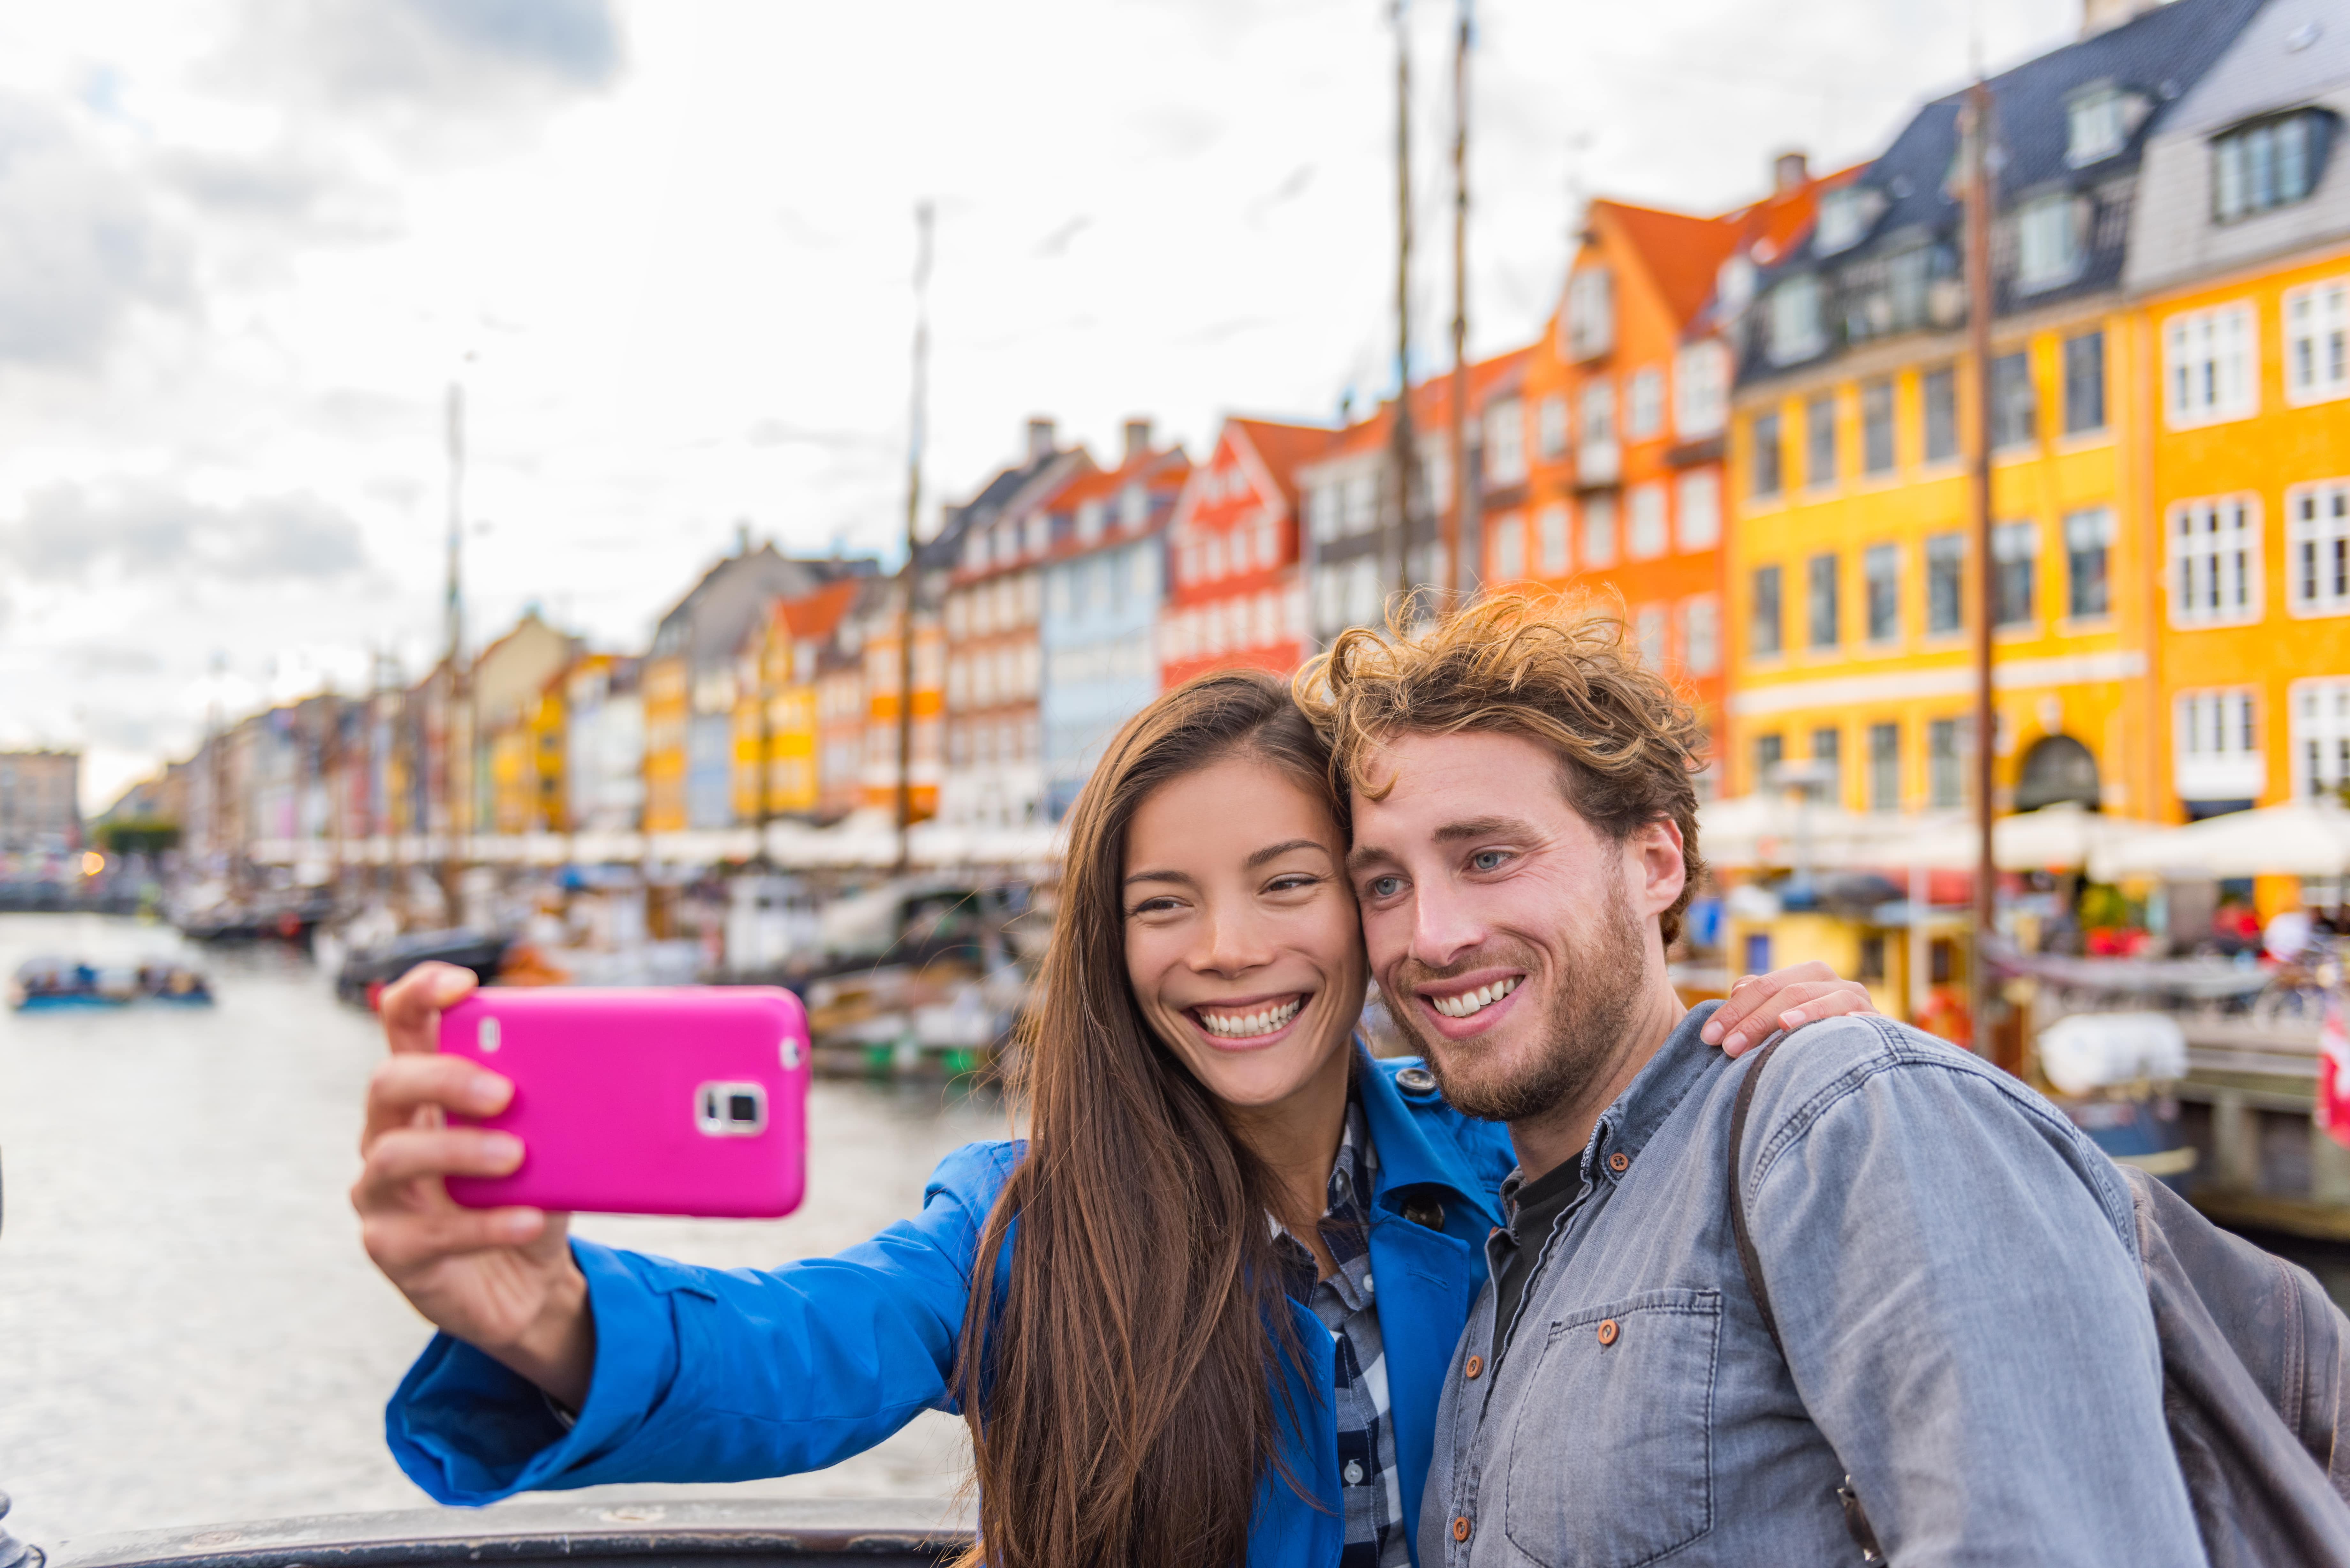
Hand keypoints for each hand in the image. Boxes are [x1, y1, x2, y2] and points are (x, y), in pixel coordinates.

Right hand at [352, 962, 594, 1408]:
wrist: (530, 1285)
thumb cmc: (533, 1195)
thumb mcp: (553, 1143)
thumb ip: (560, 1104)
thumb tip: (617, 1064)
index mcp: (425, 1094)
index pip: (404, 1027)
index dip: (420, 994)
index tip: (460, 982)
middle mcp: (389, 1135)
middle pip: (389, 1083)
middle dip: (445, 1078)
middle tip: (505, 1092)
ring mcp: (383, 1195)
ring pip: (395, 1157)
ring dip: (460, 1150)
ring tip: (517, 1156)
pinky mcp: (395, 1251)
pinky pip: (430, 1234)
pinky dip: (486, 1223)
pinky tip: (529, 1217)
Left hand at [1701, 961, 1878, 1057]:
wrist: (1867, 1052)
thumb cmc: (1811, 1035)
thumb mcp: (1781, 1015)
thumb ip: (1759, 1000)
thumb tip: (1738, 988)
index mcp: (1803, 975)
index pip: (1761, 986)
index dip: (1732, 1010)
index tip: (1708, 1037)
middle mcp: (1830, 981)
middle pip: (1786, 992)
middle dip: (1754, 1019)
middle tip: (1728, 1047)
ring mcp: (1855, 999)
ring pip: (1822, 998)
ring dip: (1801, 1013)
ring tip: (1781, 1026)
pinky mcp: (1876, 1020)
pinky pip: (1863, 1016)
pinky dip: (1851, 1018)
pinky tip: (1840, 1026)